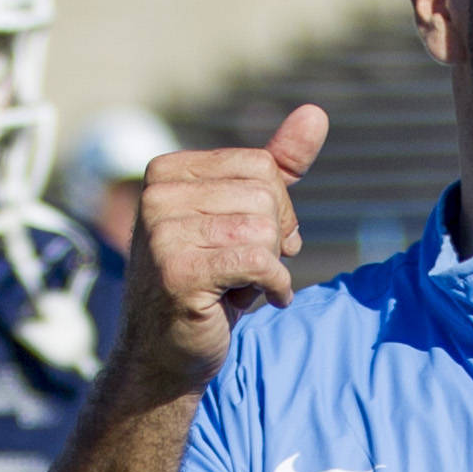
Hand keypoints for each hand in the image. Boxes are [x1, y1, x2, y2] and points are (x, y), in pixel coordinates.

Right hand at [119, 105, 330, 392]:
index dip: (276, 209)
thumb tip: (316, 113)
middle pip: (265, 196)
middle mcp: (156, 195)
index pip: (259, 165)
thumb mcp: (240, 219)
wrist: (162, 358)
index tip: (252, 242)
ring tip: (236, 288)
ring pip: (264, 231)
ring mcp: (162, 234)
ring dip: (268, 268)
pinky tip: (258, 302)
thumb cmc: (206, 286)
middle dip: (274, 239)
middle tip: (245, 272)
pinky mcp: (178, 272)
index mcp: (166, 171)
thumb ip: (276, 167)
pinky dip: (274, 287)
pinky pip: (260, 262)